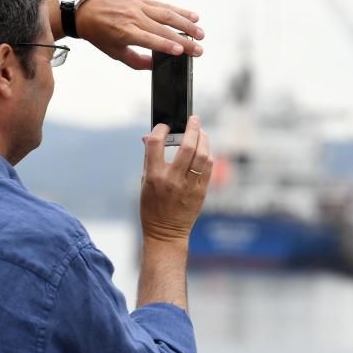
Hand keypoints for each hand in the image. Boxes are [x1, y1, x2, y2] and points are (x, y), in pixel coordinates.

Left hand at [48, 0, 204, 69]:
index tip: (182, 52)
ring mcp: (137, 6)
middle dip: (184, 40)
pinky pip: (162, 5)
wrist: (82, 9)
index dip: (167, 45)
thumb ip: (136, 61)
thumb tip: (155, 65)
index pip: (150, 39)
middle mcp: (133, 17)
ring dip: (186, 24)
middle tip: (200, 49)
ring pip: (167, 14)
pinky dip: (178, 10)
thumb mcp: (113, 52)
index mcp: (125, 32)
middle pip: (164, 29)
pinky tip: (192, 16)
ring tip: (200, 33)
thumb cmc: (97, 33)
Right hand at [140, 116, 212, 243]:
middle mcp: (172, 180)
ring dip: (203, 139)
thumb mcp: (144, 182)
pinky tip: (204, 150)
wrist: (165, 232)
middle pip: (186, 146)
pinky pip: (208, 168)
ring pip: (202, 155)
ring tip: (200, 133)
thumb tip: (148, 137)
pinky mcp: (201, 192)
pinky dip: (207, 154)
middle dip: (192, 128)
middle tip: (194, 119)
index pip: (156, 143)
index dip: (161, 129)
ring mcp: (189, 186)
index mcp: (154, 176)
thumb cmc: (152, 207)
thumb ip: (149, 158)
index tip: (165, 126)